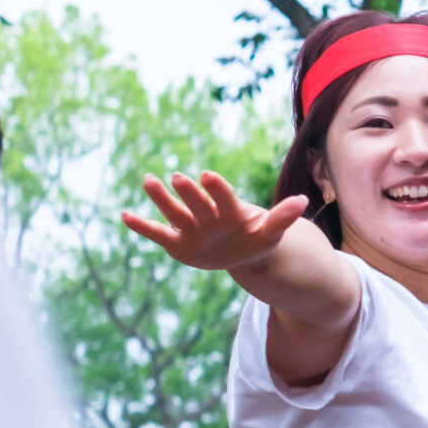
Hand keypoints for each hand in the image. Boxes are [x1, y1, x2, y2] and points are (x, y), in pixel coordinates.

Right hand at [122, 172, 309, 271]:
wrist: (242, 252)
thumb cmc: (257, 238)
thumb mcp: (270, 232)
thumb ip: (282, 218)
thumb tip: (302, 201)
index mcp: (229, 211)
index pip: (223, 198)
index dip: (217, 189)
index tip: (208, 175)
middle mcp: (207, 216)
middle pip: (196, 203)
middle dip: (188, 192)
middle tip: (178, 177)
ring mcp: (191, 228)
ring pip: (174, 212)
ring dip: (161, 199)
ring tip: (148, 180)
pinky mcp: (178, 242)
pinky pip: (158, 234)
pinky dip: (143, 226)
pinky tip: (125, 215)